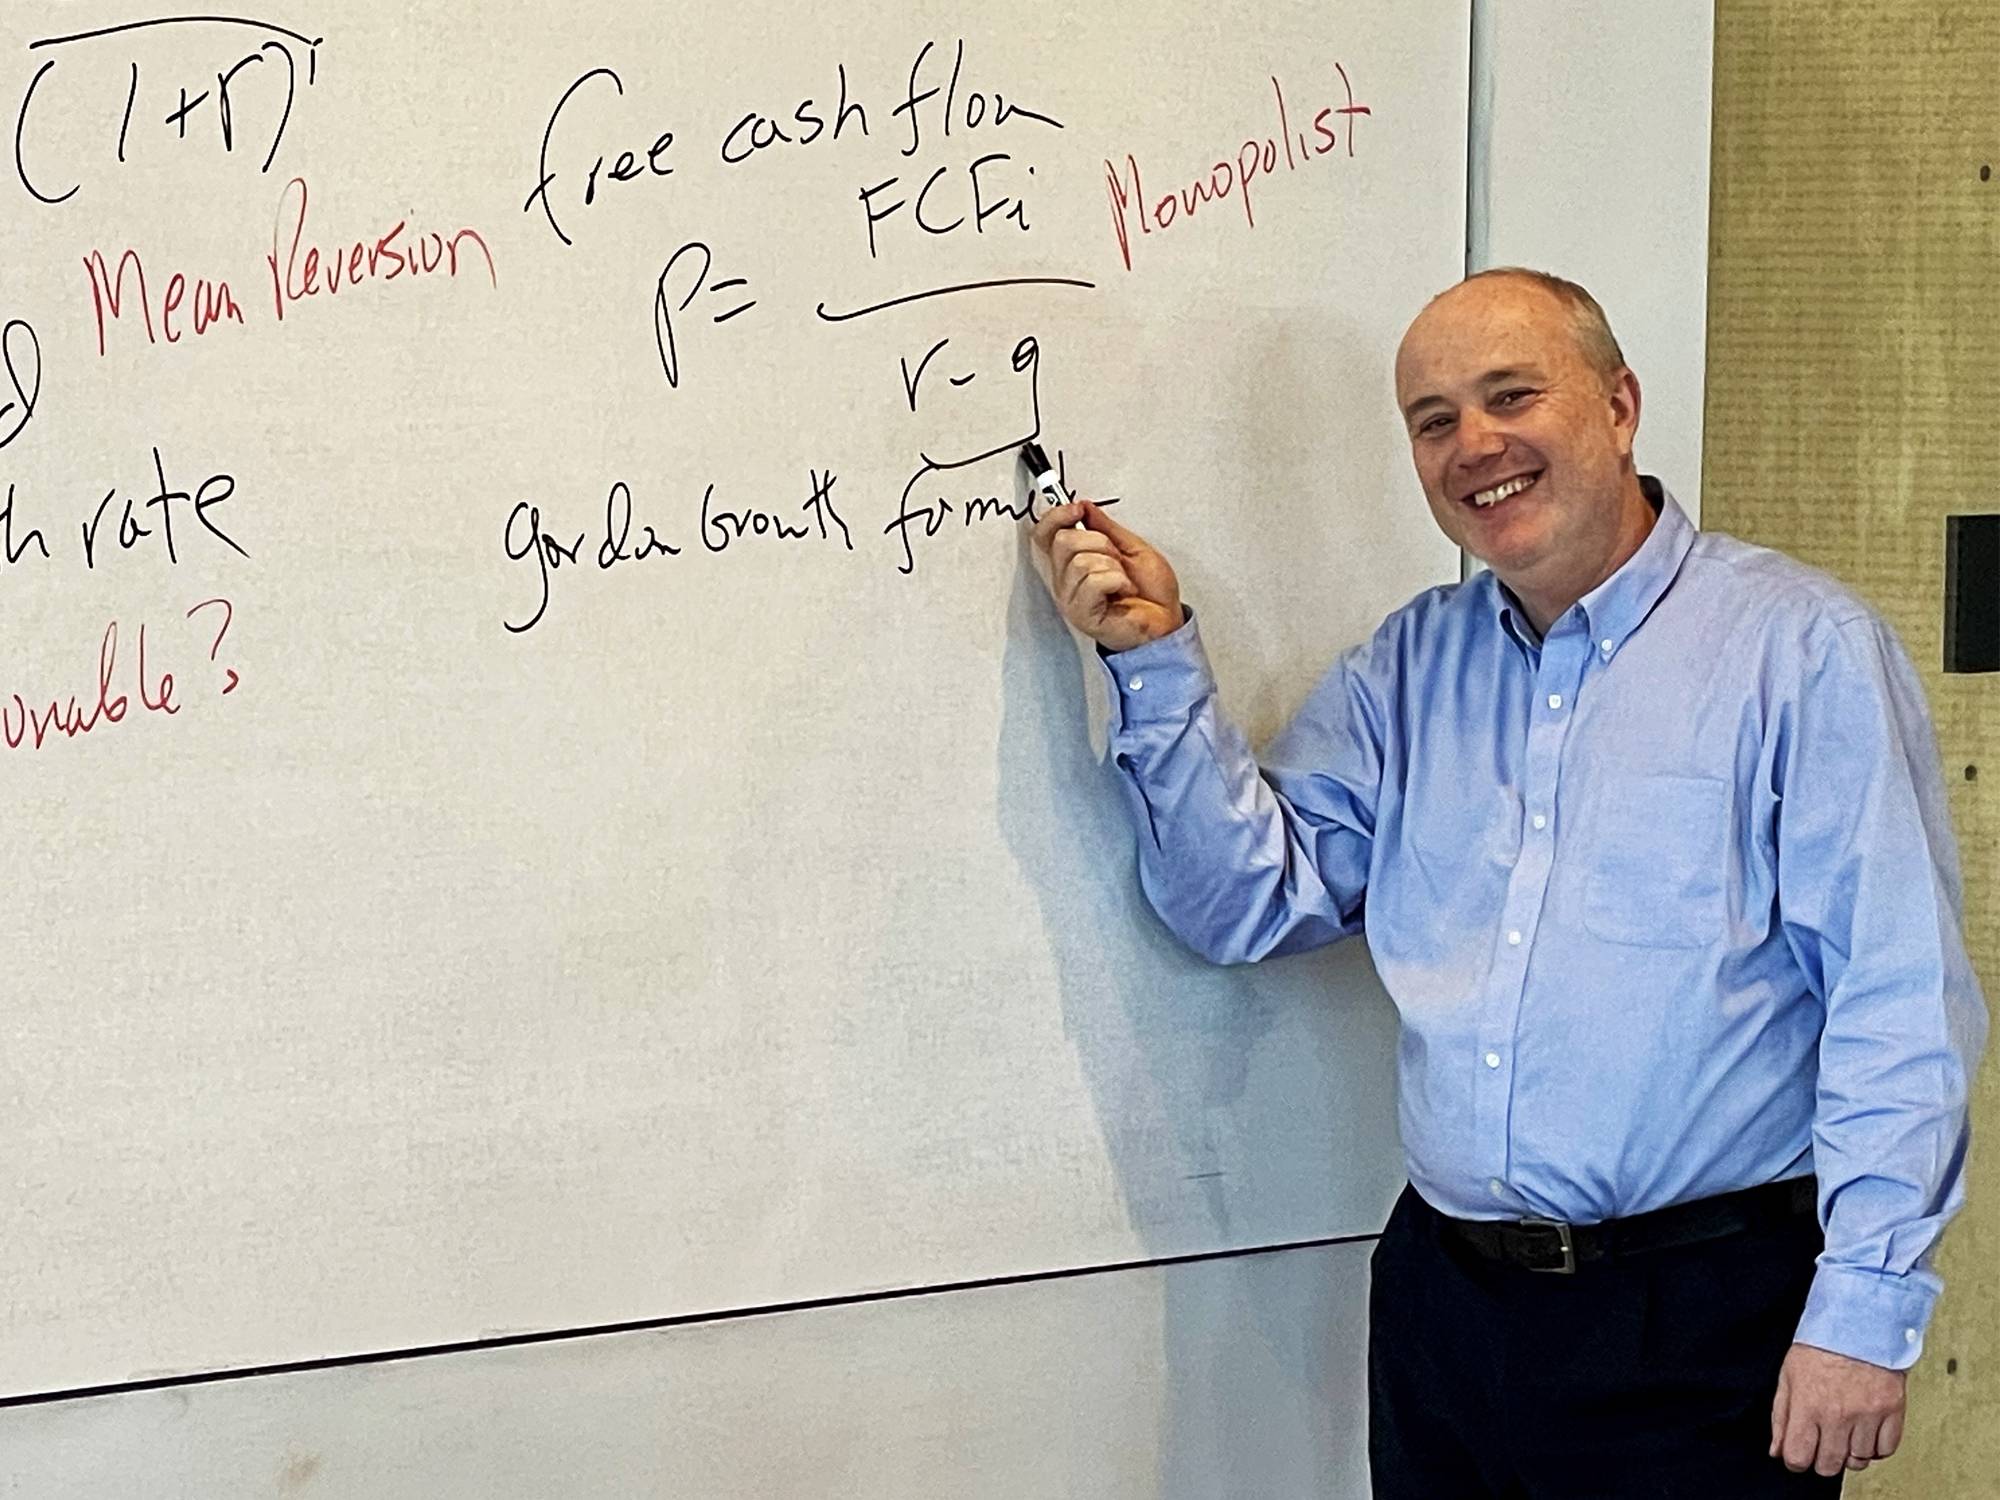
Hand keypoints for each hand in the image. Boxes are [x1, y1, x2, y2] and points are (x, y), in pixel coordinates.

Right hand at [1029, 500, 1181, 652]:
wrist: (1166, 621)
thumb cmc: (1151, 592)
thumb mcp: (1131, 547)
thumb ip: (1105, 527)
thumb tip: (1085, 506)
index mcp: (1072, 562)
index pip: (1044, 534)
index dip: (1056, 516)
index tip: (1078, 510)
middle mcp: (1065, 580)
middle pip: (1063, 541)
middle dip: (1099, 542)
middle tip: (1117, 559)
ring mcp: (1071, 598)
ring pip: (1080, 561)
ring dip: (1112, 565)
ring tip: (1123, 579)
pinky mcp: (1081, 613)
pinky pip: (1093, 581)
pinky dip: (1117, 580)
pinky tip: (1124, 590)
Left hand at [1770, 1341, 1906, 1476]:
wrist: (1859, 1324)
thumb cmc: (1820, 1347)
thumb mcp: (1788, 1376)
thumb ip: (1781, 1417)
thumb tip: (1777, 1451)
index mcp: (1807, 1405)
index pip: (1798, 1457)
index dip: (1795, 1461)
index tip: (1799, 1454)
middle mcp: (1837, 1415)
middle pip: (1829, 1466)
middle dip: (1822, 1460)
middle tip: (1822, 1443)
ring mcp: (1867, 1415)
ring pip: (1858, 1461)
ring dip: (1850, 1453)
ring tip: (1845, 1432)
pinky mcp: (1892, 1412)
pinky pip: (1885, 1450)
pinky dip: (1876, 1448)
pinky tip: (1866, 1432)